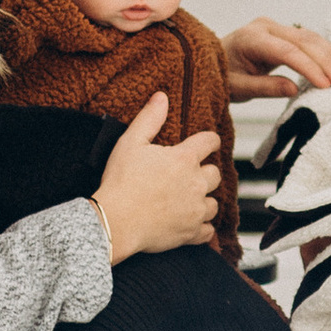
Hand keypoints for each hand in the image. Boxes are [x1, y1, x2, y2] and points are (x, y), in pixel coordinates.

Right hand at [95, 91, 220, 256]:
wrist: (115, 220)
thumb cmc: (120, 181)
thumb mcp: (130, 142)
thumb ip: (149, 119)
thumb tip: (162, 97)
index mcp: (184, 158)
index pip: (210, 142)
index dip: (209, 141)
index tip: (207, 144)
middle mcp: (196, 182)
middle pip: (215, 174)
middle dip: (204, 173)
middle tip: (189, 176)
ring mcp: (196, 209)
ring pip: (214, 203)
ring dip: (204, 200)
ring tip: (188, 200)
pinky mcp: (191, 232)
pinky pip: (208, 231)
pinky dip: (202, 228)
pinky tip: (191, 224)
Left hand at [223, 15, 330, 101]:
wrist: (213, 61)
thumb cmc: (222, 75)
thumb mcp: (238, 87)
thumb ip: (265, 87)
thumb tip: (294, 90)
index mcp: (251, 38)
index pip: (286, 51)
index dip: (309, 67)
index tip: (326, 84)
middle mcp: (265, 26)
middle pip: (303, 41)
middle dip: (326, 61)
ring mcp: (275, 27)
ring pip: (309, 37)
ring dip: (330, 55)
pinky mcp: (282, 32)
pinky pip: (307, 39)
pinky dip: (324, 52)